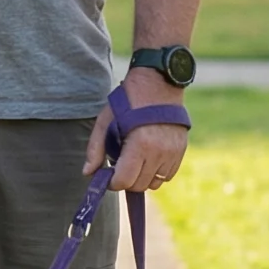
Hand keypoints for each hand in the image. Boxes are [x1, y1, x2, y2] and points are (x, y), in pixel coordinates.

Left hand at [84, 75, 190, 193]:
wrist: (158, 84)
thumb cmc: (128, 102)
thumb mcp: (105, 121)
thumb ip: (95, 149)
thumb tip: (87, 173)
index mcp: (139, 144)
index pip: (124, 181)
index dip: (112, 182)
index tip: (108, 175)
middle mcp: (158, 152)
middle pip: (139, 185)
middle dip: (126, 180)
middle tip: (120, 166)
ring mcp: (172, 152)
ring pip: (154, 183)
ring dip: (141, 178)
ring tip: (135, 161)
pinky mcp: (181, 150)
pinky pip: (167, 175)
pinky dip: (156, 173)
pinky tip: (148, 158)